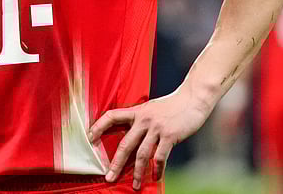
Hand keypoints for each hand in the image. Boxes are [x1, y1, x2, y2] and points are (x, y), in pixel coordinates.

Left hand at [88, 89, 211, 188]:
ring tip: (134, 185)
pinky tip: (155, 177)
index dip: (98, 126)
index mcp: (137, 111)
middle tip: (109, 177)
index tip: (89, 138)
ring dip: (137, 172)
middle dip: (116, 163)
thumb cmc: (172, 105)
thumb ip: (141, 119)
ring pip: (141, 154)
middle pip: (125, 143)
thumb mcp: (151, 108)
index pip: (112, 116)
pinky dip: (157, 169)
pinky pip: (160, 156)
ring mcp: (156, 128)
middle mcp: (144, 119)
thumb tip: (131, 133)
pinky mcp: (169, 135)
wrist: (193, 98)